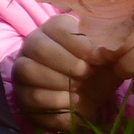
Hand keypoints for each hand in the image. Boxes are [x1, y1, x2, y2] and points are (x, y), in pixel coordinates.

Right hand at [13, 13, 100, 133]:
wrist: (90, 95)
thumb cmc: (99, 70)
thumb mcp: (110, 57)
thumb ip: (111, 49)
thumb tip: (107, 51)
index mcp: (55, 29)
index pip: (58, 28)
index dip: (79, 45)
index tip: (98, 59)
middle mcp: (33, 45)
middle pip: (38, 48)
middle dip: (67, 64)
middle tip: (86, 75)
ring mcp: (23, 70)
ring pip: (28, 71)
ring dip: (58, 84)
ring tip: (77, 92)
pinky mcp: (22, 94)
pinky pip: (30, 99)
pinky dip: (56, 105)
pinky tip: (71, 105)